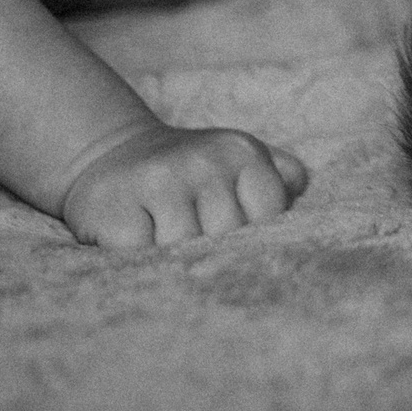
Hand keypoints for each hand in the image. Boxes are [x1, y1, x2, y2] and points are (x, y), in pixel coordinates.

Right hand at [59, 121, 309, 246]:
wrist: (108, 153)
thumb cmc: (187, 170)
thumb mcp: (238, 160)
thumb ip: (282, 175)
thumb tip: (302, 194)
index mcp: (241, 152)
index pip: (269, 214)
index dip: (253, 236)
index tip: (232, 235)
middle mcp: (203, 161)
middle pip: (228, 237)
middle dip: (213, 249)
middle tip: (194, 239)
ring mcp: (158, 181)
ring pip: (184, 251)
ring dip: (173, 256)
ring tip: (163, 237)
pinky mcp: (113, 206)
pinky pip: (141, 256)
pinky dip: (138, 258)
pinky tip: (135, 237)